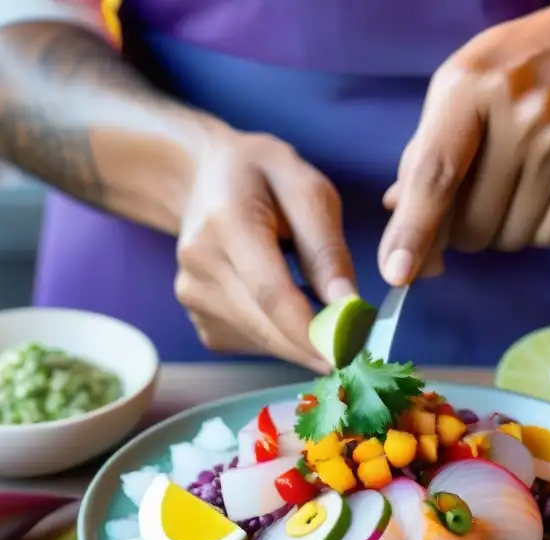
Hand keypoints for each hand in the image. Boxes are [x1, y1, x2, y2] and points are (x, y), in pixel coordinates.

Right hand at [175, 128, 355, 371]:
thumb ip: (327, 250)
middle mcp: (199, 261)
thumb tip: (348, 306)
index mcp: (226, 220)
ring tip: (324, 316)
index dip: (311, 331)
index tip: (350, 352)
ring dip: (300, 341)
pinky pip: (249, 342)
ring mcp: (191, 292)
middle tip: (357, 351)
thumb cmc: (265, 177)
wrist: (206, 177)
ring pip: (260, 340)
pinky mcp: (198, 315)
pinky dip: (279, 337)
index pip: (271, 292)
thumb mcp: (309, 192)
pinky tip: (289, 310)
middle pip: (265, 324)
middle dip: (315, 347)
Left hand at [379, 0, 549, 283]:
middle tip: (471, 198)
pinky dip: (534, 228)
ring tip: (511, 182)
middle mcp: (518, 116)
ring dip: (498, 230)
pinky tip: (539, 188)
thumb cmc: (507, 77)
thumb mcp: (455, 92)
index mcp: (468, 89)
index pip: (435, 175)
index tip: (398, 273)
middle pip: (470, 223)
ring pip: (507, 239)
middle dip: (459, 230)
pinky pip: (546, 237)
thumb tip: (397, 213)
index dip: (414, 229)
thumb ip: (422, 153)